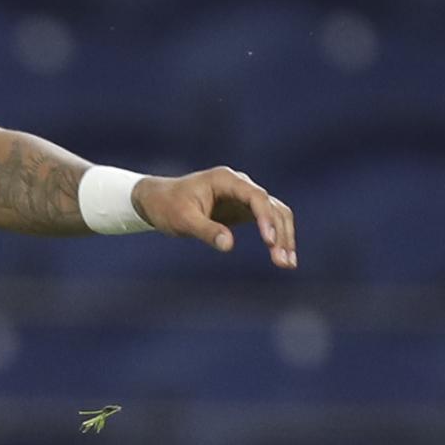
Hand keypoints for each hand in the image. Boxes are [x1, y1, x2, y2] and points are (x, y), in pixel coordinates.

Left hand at [134, 166, 296, 269]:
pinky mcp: (244, 209)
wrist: (157, 200)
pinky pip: (268, 221)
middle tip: (283, 261)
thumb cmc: (166, 206)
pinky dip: (277, 237)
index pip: (256, 196)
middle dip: (280, 233)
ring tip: (287, 264)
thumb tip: (229, 245)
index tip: (269, 241)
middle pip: (272, 206)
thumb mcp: (182, 220)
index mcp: (226, 180)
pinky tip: (282, 257)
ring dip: (284, 236)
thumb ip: (206, 230)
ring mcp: (244, 196)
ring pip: (275, 213)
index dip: (266, 218)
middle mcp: (240, 184)